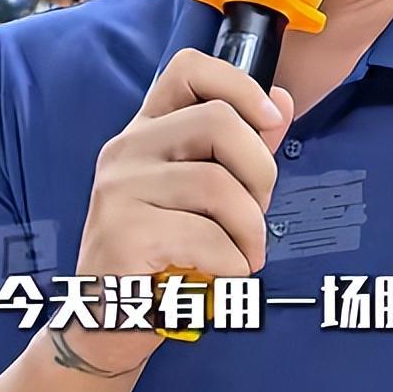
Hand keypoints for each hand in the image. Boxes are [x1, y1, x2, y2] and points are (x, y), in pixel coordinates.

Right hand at [68, 48, 293, 374]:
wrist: (109, 323)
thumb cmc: (164, 251)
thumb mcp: (205, 193)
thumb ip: (242, 147)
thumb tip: (283, 102)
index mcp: (148, 129)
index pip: (188, 69)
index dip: (239, 83)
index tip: (269, 120)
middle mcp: (127, 148)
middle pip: (217, 121)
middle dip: (260, 171)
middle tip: (258, 212)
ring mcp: (119, 189)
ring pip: (218, 185)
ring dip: (250, 230)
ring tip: (245, 255)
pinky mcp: (122, 235)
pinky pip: (206, 237)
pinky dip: (233, 263)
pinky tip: (223, 276)